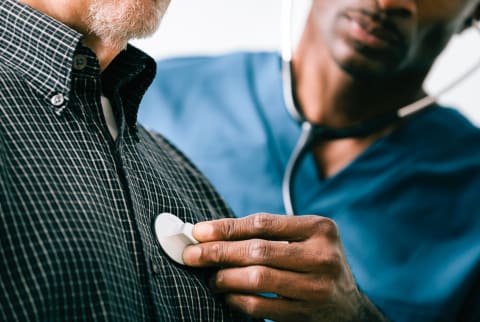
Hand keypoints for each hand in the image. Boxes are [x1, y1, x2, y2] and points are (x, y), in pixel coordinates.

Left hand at [183, 213, 385, 321]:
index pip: (264, 223)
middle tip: (191, 255)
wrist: (348, 306)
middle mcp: (322, 256)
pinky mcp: (308, 314)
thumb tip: (212, 234)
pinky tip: (226, 296)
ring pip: (258, 278)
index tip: (199, 231)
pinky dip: (238, 300)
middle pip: (258, 250)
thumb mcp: (303, 241)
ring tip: (210, 277)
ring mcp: (317, 287)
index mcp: (320, 228)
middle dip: (218, 252)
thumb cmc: (314, 263)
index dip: (227, 227)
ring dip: (225, 278)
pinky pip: (262, 306)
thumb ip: (267, 235)